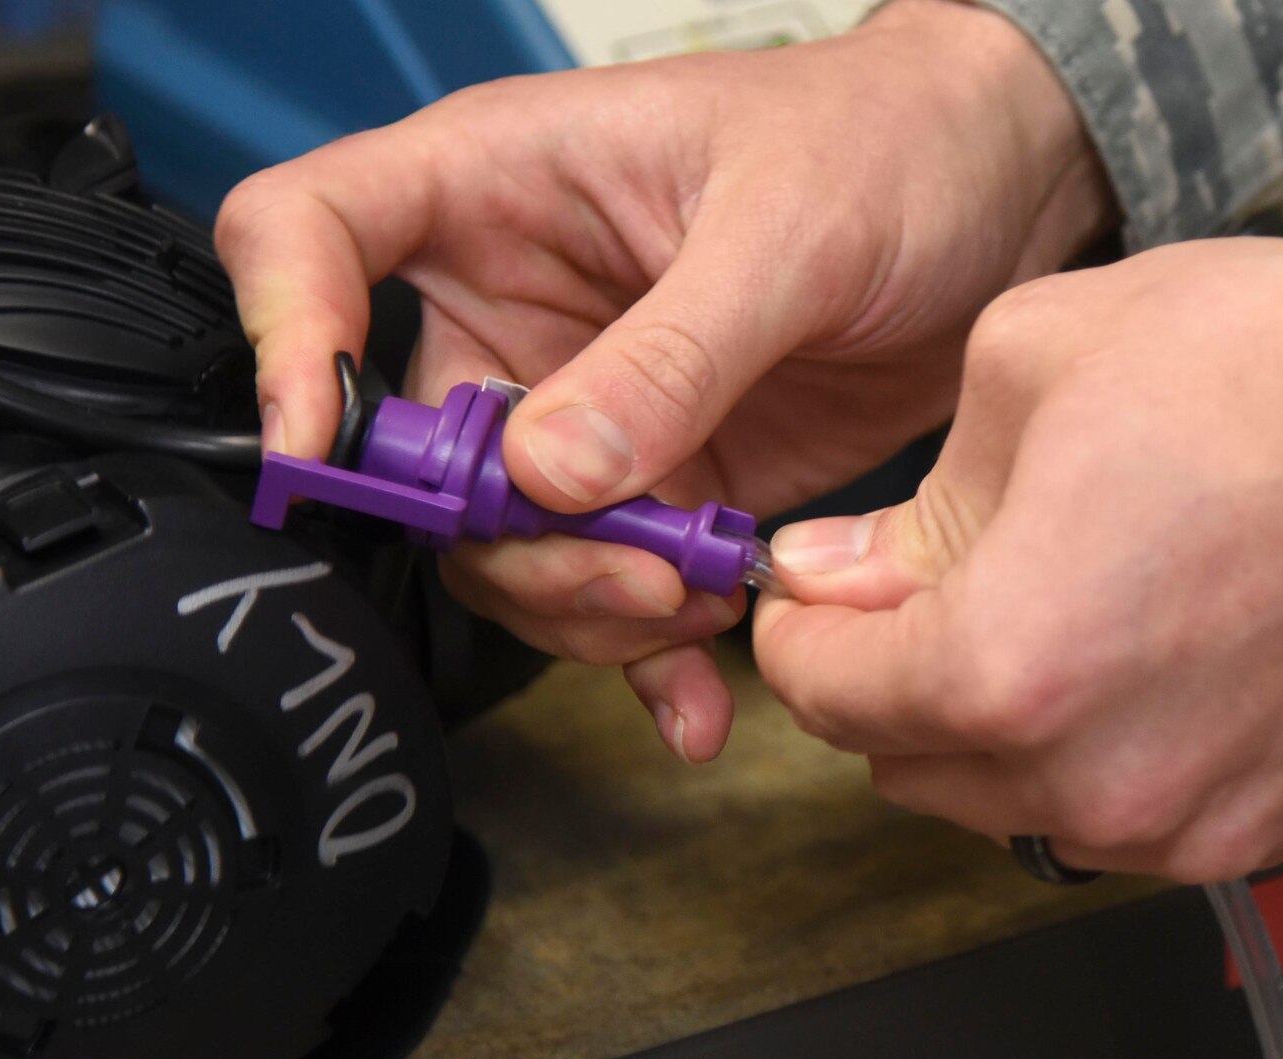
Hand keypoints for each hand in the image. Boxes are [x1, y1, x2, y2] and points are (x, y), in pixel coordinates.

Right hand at [214, 0, 1111, 760]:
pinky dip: (644, 653)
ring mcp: (580, 401)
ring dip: (581, 605)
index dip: (280, 334)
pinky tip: (696, 694)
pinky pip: (607, 582)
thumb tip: (552, 470)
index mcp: (500, 185)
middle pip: (407, 448)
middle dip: (499, 538)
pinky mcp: (655, 475)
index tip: (317, 444)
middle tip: (623, 575)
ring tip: (693, 616)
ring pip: (504, 542)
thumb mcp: (789, 229)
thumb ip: (673, 351)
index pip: (309, 231)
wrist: (1002, 198)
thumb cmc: (890, 140)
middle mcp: (516, 302)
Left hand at [754, 235, 1282, 881]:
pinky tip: (1142, 647)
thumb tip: (840, 575)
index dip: (800, 630)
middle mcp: (1086, 781)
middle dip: (888, 677)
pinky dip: (1093, 747)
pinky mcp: (1263, 830)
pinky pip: (1116, 811)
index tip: (821, 584)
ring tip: (1056, 598)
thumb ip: (910, 506)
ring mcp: (1183, 822)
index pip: (821, 696)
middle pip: (902, 765)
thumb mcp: (1038, 365)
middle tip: (929, 578)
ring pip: (1005, 801)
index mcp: (1004, 666)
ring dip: (989, 721)